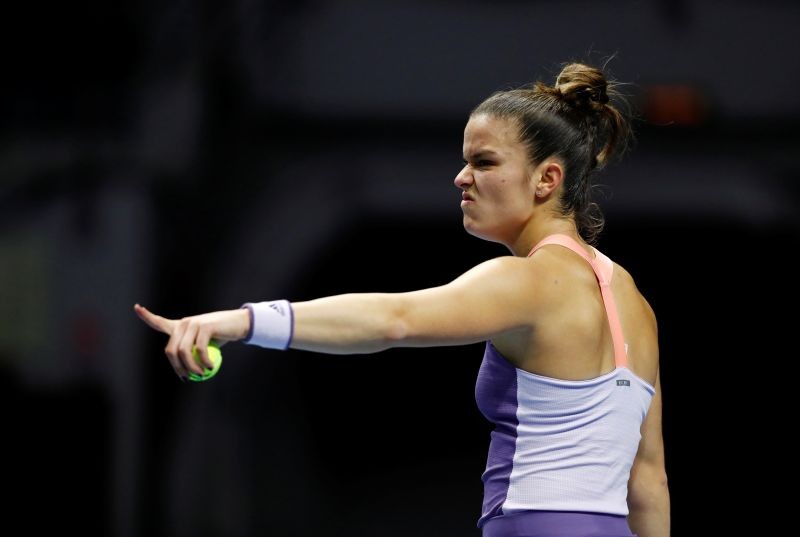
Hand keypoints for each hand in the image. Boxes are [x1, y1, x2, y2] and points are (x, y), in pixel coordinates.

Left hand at [134, 304, 249, 379]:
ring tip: (201, 374)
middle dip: (178, 368)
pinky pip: (199, 350)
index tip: (136, 307)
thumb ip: (193, 355)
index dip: (146, 315)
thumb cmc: (221, 335)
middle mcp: (184, 323)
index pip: (159, 322)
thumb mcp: (205, 345)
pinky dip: (204, 362)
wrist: (238, 324)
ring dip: (191, 367)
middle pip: (171, 350)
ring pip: (183, 352)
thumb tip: (186, 374)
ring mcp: (193, 324)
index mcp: (180, 326)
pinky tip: (210, 366)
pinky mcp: (204, 327)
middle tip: (188, 378)